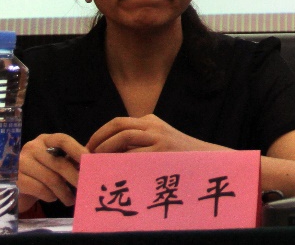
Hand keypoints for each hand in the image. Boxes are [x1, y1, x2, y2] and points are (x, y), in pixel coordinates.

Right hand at [18, 134, 84, 208]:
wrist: (16, 186)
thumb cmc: (42, 172)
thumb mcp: (56, 162)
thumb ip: (70, 160)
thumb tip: (92, 166)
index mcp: (45, 139)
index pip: (63, 140)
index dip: (78, 150)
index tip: (90, 161)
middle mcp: (32, 147)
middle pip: (59, 163)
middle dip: (75, 177)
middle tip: (85, 188)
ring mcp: (21, 163)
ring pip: (50, 178)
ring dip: (64, 192)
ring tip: (71, 200)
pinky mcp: (15, 180)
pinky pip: (39, 189)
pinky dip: (50, 196)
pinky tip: (54, 199)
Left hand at [87, 115, 222, 154]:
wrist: (206, 161)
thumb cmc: (179, 158)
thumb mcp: (160, 141)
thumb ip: (140, 141)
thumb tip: (109, 155)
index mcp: (151, 121)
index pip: (118, 123)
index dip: (100, 134)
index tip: (90, 148)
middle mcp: (153, 126)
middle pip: (118, 125)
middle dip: (98, 139)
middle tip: (87, 155)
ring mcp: (158, 137)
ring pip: (122, 137)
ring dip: (104, 150)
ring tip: (95, 163)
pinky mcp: (161, 151)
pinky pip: (132, 155)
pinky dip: (118, 162)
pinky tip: (110, 172)